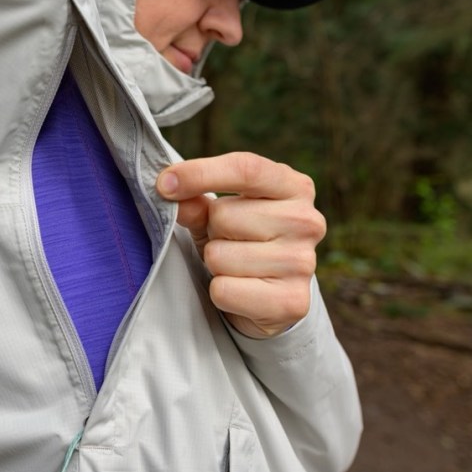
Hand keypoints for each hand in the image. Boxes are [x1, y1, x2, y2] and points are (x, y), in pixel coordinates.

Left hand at [156, 152, 324, 338]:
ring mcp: (303, 263)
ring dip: (215, 264)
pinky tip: (240, 292)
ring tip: (235, 267)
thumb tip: (170, 190)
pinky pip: (224, 290)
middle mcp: (307, 221)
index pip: (246, 168)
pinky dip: (220, 292)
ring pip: (220, 256)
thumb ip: (196, 201)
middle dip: (212, 231)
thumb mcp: (218, 216)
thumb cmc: (243, 243)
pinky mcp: (292, 302)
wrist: (270, 298)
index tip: (164, 184)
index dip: (200, 173)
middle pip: (224, 215)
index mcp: (294, 187)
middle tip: (228, 242)